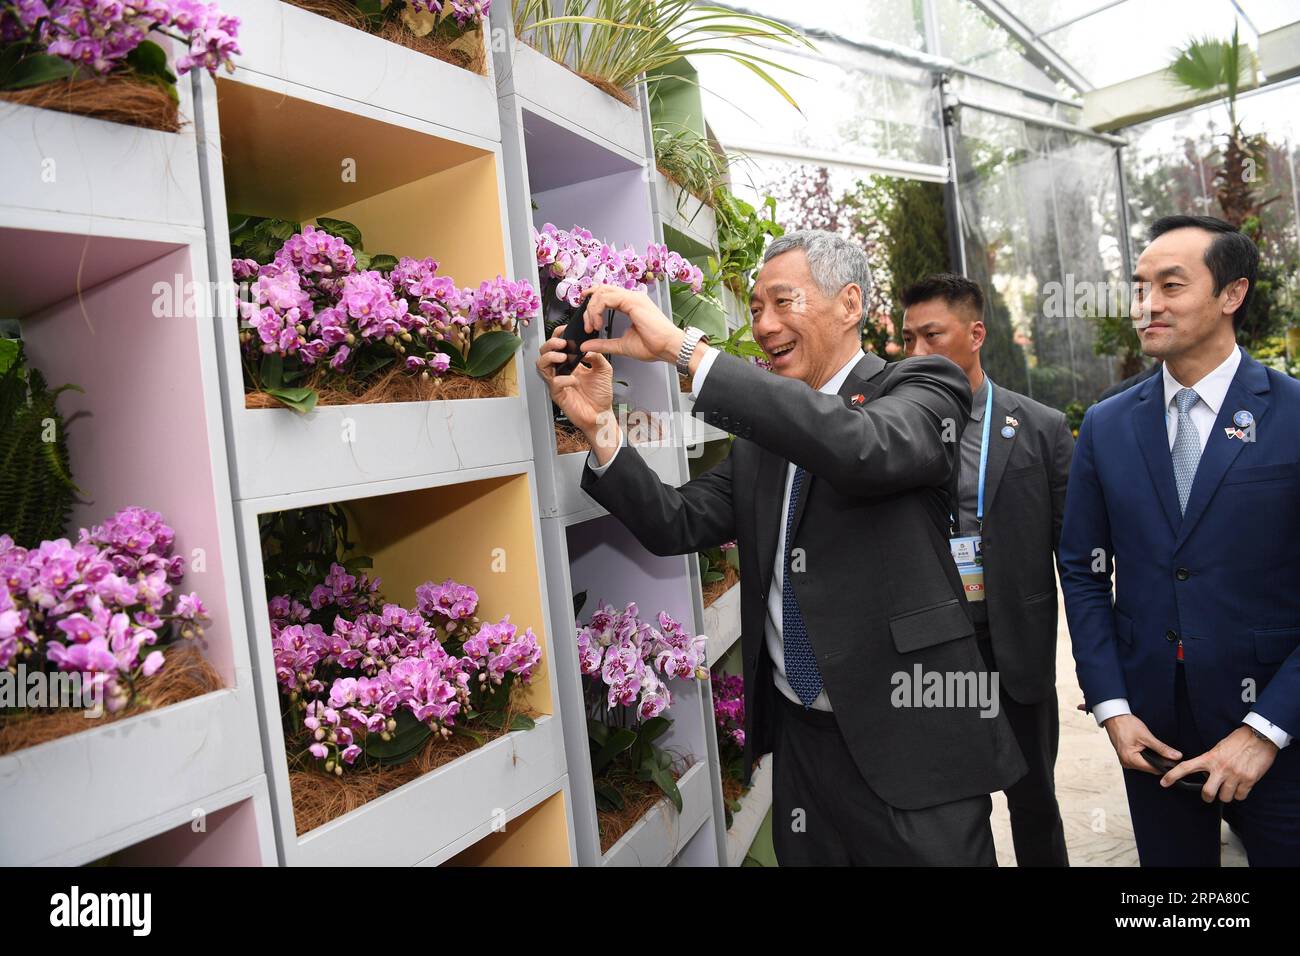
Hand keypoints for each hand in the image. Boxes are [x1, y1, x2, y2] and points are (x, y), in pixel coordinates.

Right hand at [536, 324, 614, 436]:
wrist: (602, 414)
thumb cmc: (600, 395)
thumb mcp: (604, 369)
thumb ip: (597, 356)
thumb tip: (587, 347)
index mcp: (571, 364)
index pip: (557, 345)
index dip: (557, 335)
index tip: (564, 330)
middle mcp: (561, 371)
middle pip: (544, 352)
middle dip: (550, 344)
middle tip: (562, 344)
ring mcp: (557, 382)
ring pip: (541, 365)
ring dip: (551, 357)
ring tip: (563, 357)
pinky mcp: (558, 394)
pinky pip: (554, 383)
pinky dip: (563, 379)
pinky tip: (574, 381)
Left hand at [578, 284, 683, 364]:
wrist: (668, 348)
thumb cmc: (653, 346)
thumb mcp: (620, 345)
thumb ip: (602, 344)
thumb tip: (586, 345)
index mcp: (631, 305)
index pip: (606, 295)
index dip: (592, 303)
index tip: (587, 321)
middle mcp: (631, 298)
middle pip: (601, 290)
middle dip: (588, 306)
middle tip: (587, 325)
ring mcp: (632, 297)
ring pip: (601, 292)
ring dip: (591, 309)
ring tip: (592, 326)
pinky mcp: (632, 301)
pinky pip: (606, 298)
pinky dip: (597, 310)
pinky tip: (598, 323)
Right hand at [1103, 713, 1181, 774]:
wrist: (1114, 717)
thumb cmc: (1127, 725)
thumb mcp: (1146, 736)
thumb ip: (1162, 748)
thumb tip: (1176, 756)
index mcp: (1130, 759)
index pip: (1153, 768)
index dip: (1166, 765)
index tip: (1176, 762)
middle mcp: (1127, 763)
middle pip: (1149, 768)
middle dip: (1161, 763)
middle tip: (1173, 756)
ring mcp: (1125, 761)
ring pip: (1145, 765)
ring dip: (1155, 760)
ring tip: (1163, 753)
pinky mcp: (1126, 757)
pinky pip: (1140, 761)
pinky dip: (1148, 757)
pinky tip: (1153, 751)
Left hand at [1162, 725, 1277, 802]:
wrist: (1259, 737)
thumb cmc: (1238, 741)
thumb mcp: (1218, 748)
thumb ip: (1211, 761)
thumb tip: (1206, 774)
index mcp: (1209, 758)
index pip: (1186, 767)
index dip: (1173, 776)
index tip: (1164, 782)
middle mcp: (1220, 768)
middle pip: (1207, 792)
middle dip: (1207, 796)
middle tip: (1210, 794)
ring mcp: (1235, 775)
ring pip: (1225, 797)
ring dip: (1226, 795)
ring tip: (1230, 786)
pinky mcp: (1249, 780)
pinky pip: (1240, 796)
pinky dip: (1240, 794)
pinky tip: (1241, 785)